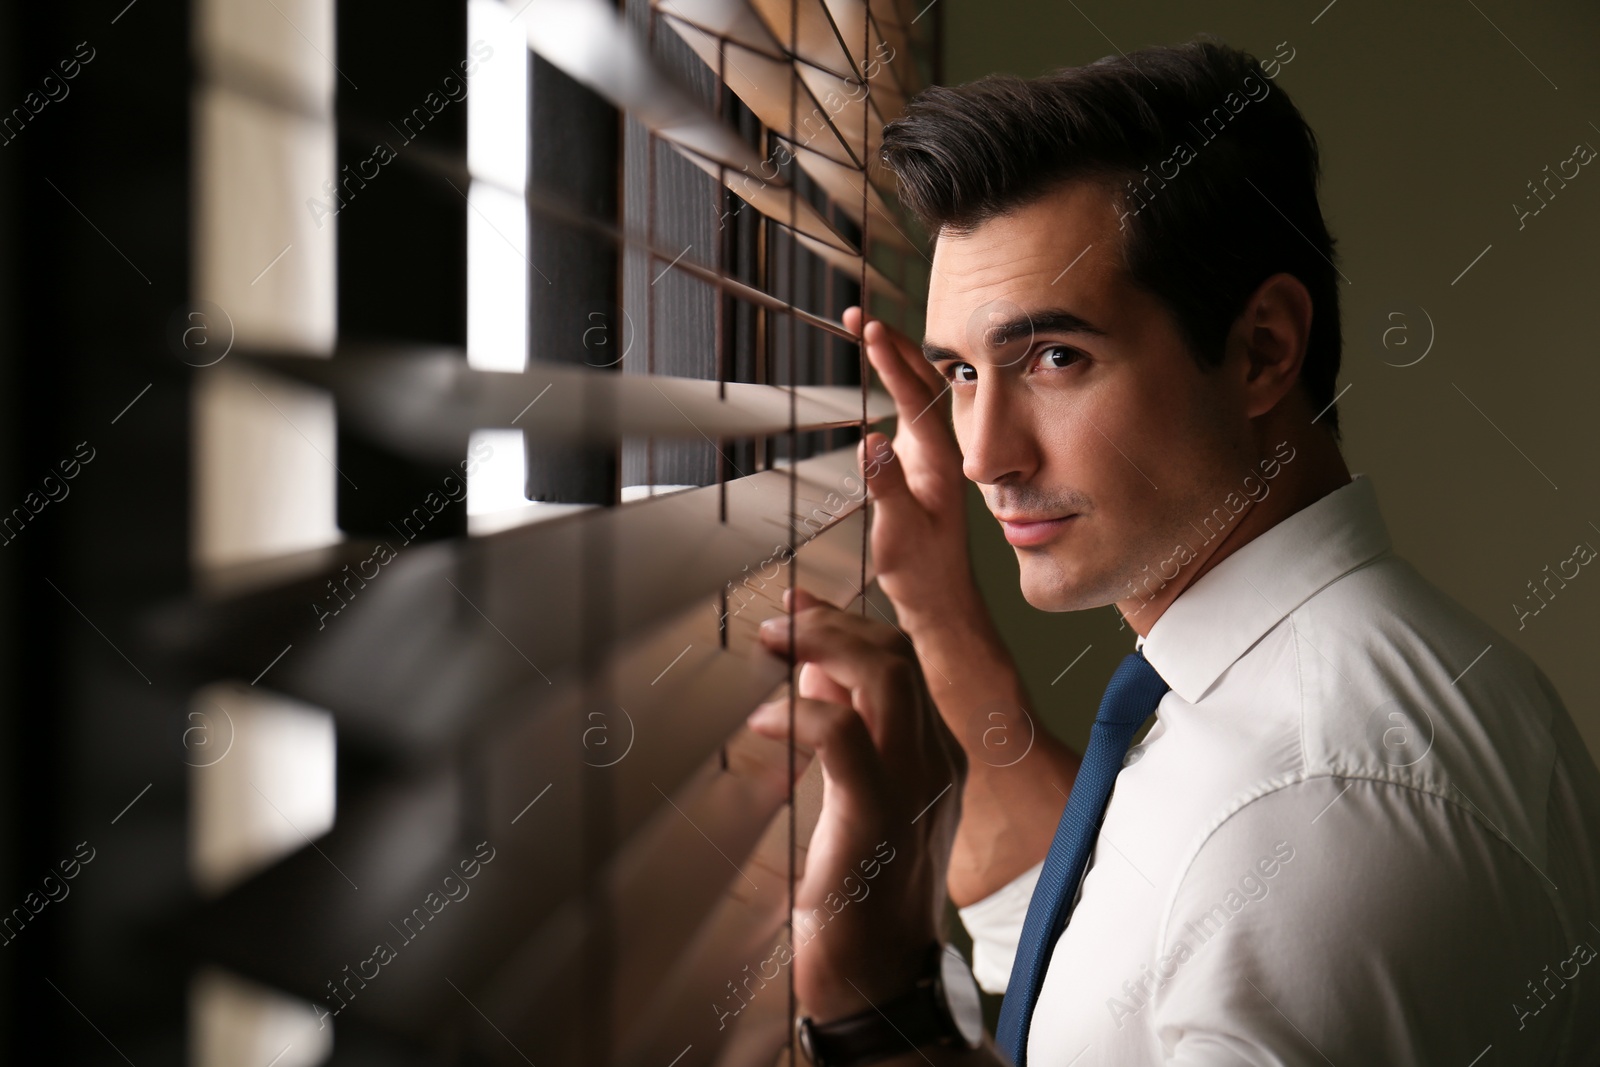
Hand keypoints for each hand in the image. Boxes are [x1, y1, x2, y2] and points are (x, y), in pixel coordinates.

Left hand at [750, 589, 967, 1020]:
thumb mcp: (857, 799)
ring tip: (773, 647)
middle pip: (898, 655)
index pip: (903, 661)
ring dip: (822, 647)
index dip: (848, 623)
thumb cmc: (861, 896)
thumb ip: (848, 732)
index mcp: (936, 756)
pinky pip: (845, 736)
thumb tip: (818, 670)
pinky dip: (801, 714)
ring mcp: (915, 787)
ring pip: (886, 677)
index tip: (798, 605)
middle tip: (777, 623)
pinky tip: (764, 723)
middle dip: (833, 623)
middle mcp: (937, 762)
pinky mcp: (878, 817)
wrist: (879, 982)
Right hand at [844, 307, 975, 622]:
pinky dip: (893, 381)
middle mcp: (938, 450)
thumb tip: (870, 440)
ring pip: (914, 391)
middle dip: (891, 343)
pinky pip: (908, 409)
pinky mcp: (919, 464)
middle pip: (919, 381)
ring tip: (866, 330)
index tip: (869, 328)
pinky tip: (881, 373)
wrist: (941, 599)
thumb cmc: (922, 570)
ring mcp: (929, 454)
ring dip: (892, 357)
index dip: (891, 359)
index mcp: (938, 459)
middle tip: (858, 315)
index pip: (914, 395)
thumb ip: (886, 486)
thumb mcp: (898, 531)